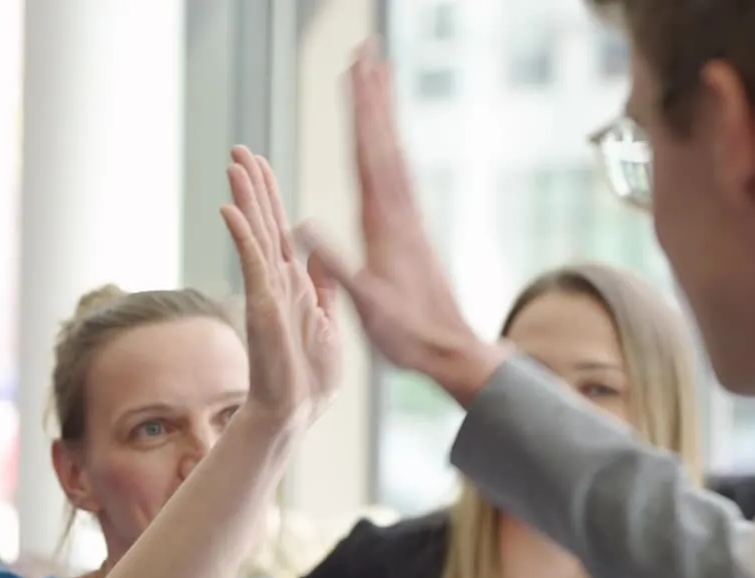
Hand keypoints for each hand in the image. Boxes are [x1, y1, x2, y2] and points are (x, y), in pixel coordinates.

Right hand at [220, 146, 341, 428]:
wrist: (297, 412)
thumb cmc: (309, 380)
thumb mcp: (328, 323)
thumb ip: (322, 287)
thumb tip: (315, 255)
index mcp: (294, 285)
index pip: (280, 230)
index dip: (269, 197)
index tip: (258, 165)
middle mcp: (277, 283)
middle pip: (263, 223)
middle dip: (252, 185)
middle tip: (239, 150)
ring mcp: (268, 293)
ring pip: (257, 235)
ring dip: (246, 199)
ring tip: (234, 164)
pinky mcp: (264, 307)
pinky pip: (254, 265)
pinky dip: (243, 237)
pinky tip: (229, 210)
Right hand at [299, 44, 508, 405]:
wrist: (450, 349)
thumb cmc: (407, 335)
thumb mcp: (367, 307)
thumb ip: (337, 266)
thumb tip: (304, 226)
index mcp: (383, 224)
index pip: (367, 156)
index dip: (360, 114)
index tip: (353, 75)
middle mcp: (399, 211)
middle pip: (382, 140)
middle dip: (372, 95)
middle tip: (366, 52)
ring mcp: (408, 218)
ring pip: (393, 151)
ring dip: (382, 113)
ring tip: (377, 76)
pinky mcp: (412, 229)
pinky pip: (399, 174)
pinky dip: (389, 145)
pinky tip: (385, 137)